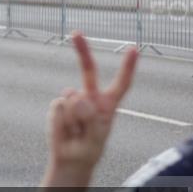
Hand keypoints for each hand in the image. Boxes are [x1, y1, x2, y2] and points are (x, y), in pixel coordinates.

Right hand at [47, 33, 137, 172]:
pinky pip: (58, 107)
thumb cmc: (88, 149)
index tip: (134, 49)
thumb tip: (75, 95)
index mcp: (108, 104)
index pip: (121, 83)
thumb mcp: (96, 138)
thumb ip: (90, 118)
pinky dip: (60, 121)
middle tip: (75, 32)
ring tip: (75, 132)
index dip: (128, 67)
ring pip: (70, 98)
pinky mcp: (58, 104)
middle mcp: (90, 97)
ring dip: (72, 119)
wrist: (68, 159)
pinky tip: (65, 130)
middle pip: (88, 70)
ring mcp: (72, 99)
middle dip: (82, 50)